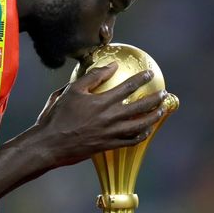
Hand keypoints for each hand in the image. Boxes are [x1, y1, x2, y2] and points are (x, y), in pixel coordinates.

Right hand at [32, 62, 166, 166]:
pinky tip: (146, 131)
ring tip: (161, 111)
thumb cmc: (58, 116)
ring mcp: (111, 133)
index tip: (151, 74)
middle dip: (155, 99)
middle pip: (140, 107)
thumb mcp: (72, 90)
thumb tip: (111, 66)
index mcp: (102, 102)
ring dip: (153, 117)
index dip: (142, 79)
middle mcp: (110, 118)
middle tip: (163, 94)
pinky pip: (131, 141)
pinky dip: (141, 135)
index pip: (128, 87)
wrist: (50, 144)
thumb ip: (93, 77)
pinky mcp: (108, 146)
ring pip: (140, 125)